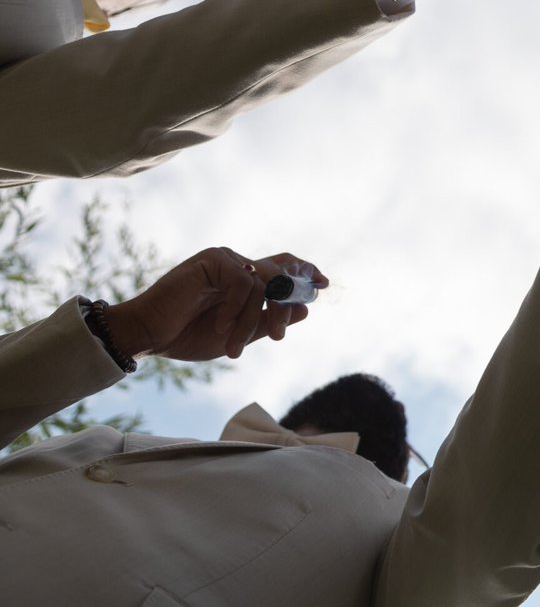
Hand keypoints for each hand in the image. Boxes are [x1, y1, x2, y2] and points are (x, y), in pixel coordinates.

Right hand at [100, 249, 325, 361]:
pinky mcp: (212, 260)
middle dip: (285, 306)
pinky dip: (237, 310)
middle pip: (281, 274)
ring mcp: (225, 259)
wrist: (148, 336)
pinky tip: (222, 328)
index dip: (306, 272)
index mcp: (245, 278)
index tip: (325, 285)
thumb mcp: (239, 334)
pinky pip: (244, 283)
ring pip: (263, 285)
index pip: (283, 267)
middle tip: (278, 336)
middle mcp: (238, 264)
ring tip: (235, 347)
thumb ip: (269, 320)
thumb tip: (305, 309)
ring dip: (254, 321)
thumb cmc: (188, 336)